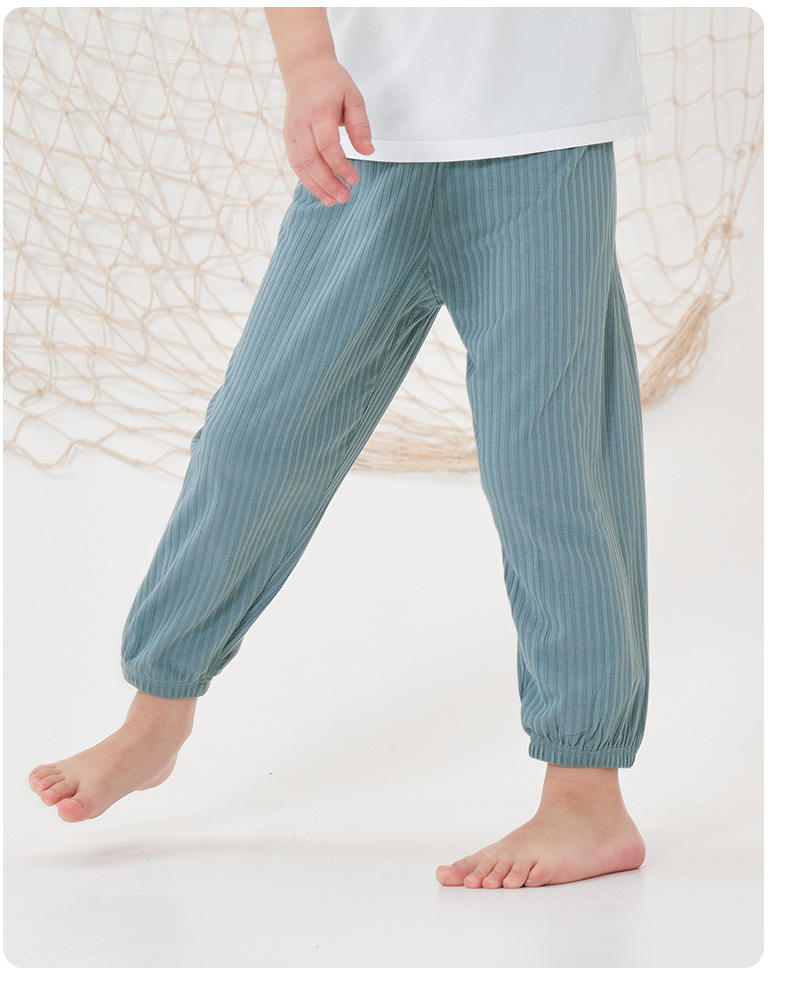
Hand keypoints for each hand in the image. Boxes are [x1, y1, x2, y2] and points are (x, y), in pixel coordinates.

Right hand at [282, 54, 374, 205]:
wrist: (304, 68)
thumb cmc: (332, 83)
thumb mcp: (353, 96)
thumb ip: (360, 125)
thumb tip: (368, 152)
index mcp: (319, 111)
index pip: (327, 145)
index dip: (340, 166)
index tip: (354, 180)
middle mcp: (301, 123)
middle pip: (312, 160)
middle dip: (328, 183)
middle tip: (345, 197)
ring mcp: (291, 131)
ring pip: (300, 166)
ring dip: (316, 187)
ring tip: (333, 201)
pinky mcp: (288, 138)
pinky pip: (295, 164)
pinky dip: (307, 180)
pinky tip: (321, 191)